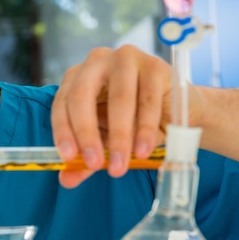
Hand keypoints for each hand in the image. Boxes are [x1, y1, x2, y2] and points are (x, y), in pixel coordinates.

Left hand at [51, 45, 178, 187]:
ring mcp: (126, 59)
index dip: (63, 131)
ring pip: (119, 100)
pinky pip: (148, 100)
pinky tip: (143, 151)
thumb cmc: (133, 123)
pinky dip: (145, 129)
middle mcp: (96, 62)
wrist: (176, 113)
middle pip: (82, 96)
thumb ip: (85, 158)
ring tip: (121, 166)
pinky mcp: (154, 66)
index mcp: (76, 78)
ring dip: (120, 137)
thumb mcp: (105, 142)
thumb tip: (66, 180)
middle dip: (87, 133)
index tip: (69, 158)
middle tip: (95, 164)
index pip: (61, 103)